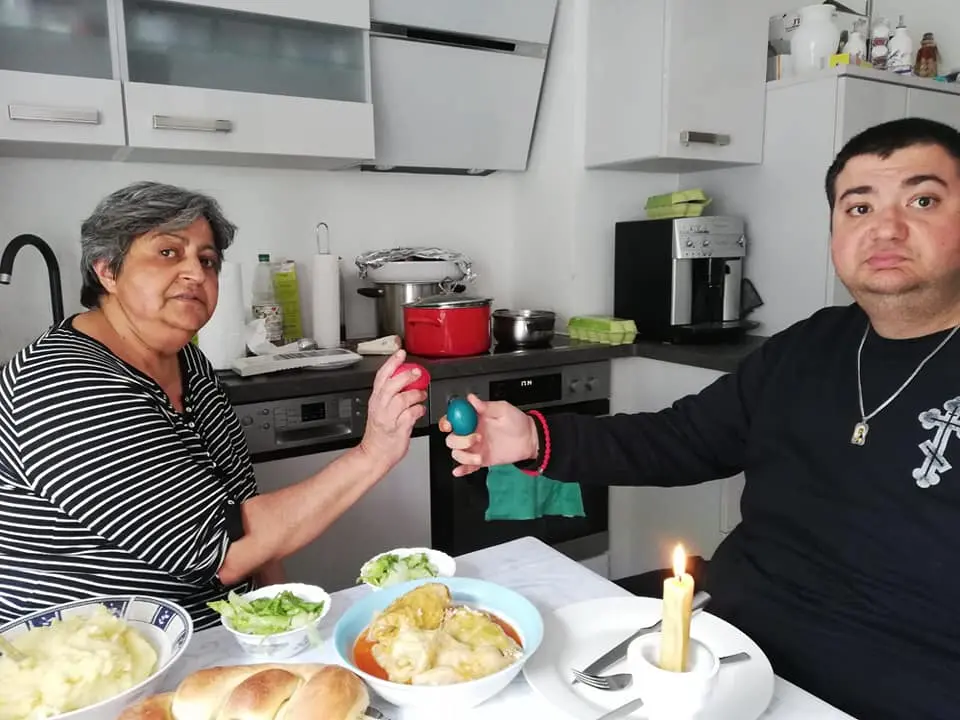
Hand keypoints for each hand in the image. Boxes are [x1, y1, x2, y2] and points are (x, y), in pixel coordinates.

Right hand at [358, 350, 426, 472]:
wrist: (375, 454)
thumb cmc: (380, 433)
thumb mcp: (380, 409)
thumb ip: (391, 395)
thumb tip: (408, 380)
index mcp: (375, 400)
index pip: (382, 377)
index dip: (391, 363)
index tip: (400, 353)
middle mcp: (380, 407)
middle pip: (391, 385)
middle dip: (405, 376)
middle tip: (417, 373)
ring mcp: (388, 419)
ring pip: (402, 399)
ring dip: (415, 395)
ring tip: (421, 395)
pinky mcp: (398, 430)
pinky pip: (411, 415)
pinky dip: (418, 410)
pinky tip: (420, 410)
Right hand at [440, 394, 537, 475]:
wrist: (529, 440)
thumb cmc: (517, 422)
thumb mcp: (503, 409)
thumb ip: (486, 406)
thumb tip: (471, 399)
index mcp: (473, 419)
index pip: (452, 419)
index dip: (446, 422)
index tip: (450, 425)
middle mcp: (471, 433)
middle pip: (451, 439)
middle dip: (459, 441)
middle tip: (475, 438)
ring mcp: (475, 448)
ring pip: (457, 453)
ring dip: (464, 456)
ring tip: (478, 455)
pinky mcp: (481, 460)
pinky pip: (467, 466)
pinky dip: (461, 470)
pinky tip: (459, 470)